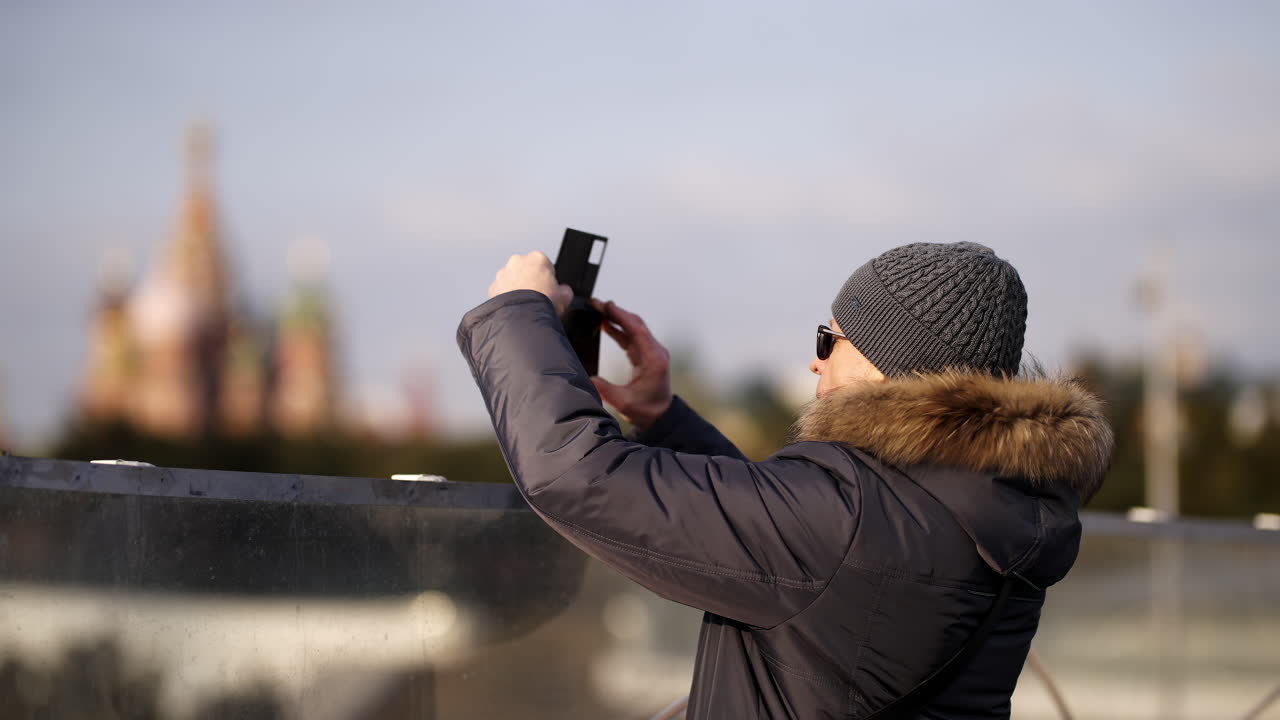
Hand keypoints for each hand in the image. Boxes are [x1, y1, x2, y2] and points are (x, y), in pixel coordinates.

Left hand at [488, 251, 572, 315]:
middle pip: (527, 271)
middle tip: (536, 300)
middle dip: (530, 282)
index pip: (546, 266)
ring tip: (524, 307)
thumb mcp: (564, 297)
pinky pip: (501, 292)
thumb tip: (564, 292)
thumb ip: (565, 291)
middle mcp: (518, 261)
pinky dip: (506, 299)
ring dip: (516, 290)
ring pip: (512, 280)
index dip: (549, 281)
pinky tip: (513, 310)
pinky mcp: (493, 287)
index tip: (549, 292)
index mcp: (538, 258)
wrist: (521, 318)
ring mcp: (503, 273)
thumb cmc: (542, 304)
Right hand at [591, 300, 672, 427]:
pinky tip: (605, 324)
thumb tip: (587, 378)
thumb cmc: (646, 411)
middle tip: (596, 303)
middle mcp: (655, 352)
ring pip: (634, 328)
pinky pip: (632, 337)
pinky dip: (619, 329)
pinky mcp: (646, 355)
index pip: (637, 331)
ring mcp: (652, 352)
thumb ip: (605, 390)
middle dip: (616, 312)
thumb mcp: (623, 404)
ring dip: (617, 318)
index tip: (606, 305)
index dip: (621, 316)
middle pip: (636, 324)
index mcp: (654, 360)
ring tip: (598, 309)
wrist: (661, 418)